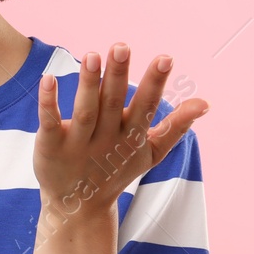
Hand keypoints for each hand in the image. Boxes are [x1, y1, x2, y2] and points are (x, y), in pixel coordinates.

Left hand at [33, 42, 208, 220]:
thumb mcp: (150, 152)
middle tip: (121, 46)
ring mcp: (77, 144)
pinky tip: (48, 80)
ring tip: (92, 56)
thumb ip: (176, 127)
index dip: (155, 83)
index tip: (165, 57)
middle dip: (118, 76)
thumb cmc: (116, 170)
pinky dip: (48, 103)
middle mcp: (105, 139)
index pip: (146, 107)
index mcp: (131, 136)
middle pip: (113, 104)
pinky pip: (48, 123)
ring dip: (89, 85)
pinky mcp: (51, 147)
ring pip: (85, 111)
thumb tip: (205, 103)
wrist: (78, 207)